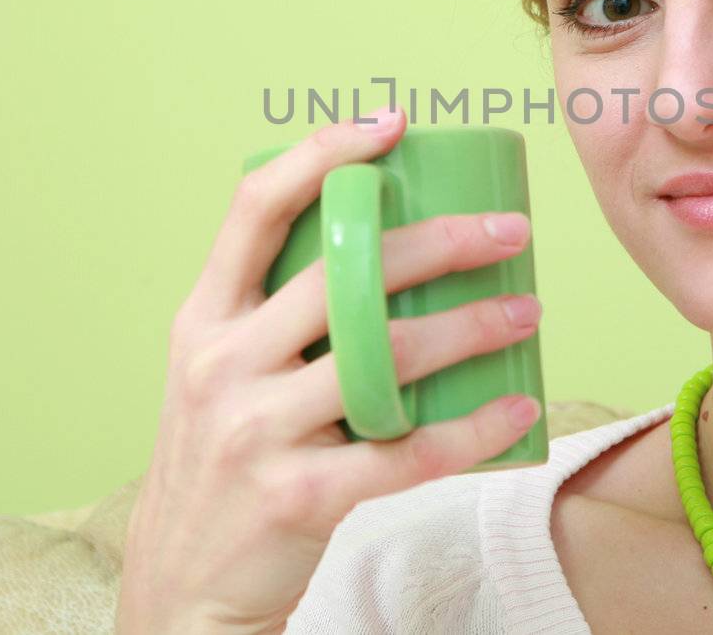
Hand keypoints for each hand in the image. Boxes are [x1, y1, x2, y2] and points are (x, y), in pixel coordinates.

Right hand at [115, 107, 541, 633]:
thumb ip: (277, 317)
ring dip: (473, 327)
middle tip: (509, 233)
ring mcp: (256, 430)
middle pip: (343, 272)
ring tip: (527, 311)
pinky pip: (407, 451)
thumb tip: (390, 248)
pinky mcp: (298, 495)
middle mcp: (222, 362)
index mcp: (203, 317)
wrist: (184, 587)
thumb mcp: (220, 374)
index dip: (324, 153)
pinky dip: (473, 429)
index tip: (393, 124)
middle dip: (440, 242)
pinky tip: (516, 409)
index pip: (255, 206)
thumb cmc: (226, 461)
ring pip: (387, 356)